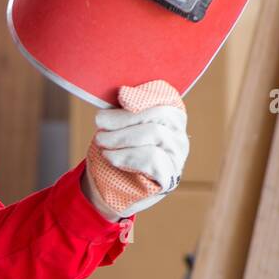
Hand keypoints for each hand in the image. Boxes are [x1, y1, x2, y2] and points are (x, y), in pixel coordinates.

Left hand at [82, 80, 188, 219]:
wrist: (110, 186)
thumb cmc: (116, 150)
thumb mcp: (117, 125)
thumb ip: (122, 108)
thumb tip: (122, 92)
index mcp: (169, 116)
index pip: (166, 97)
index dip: (144, 95)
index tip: (121, 97)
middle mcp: (179, 134)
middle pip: (159, 113)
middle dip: (124, 117)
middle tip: (100, 124)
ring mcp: (177, 156)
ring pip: (154, 133)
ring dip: (120, 136)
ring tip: (102, 142)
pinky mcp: (169, 176)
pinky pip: (152, 159)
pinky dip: (125, 155)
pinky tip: (110, 157)